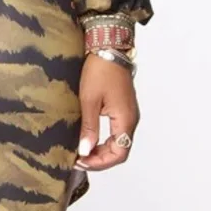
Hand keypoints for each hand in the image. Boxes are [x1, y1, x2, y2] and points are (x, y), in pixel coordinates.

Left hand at [74, 52, 139, 170]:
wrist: (109, 48)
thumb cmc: (100, 71)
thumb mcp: (89, 100)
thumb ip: (89, 128)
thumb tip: (85, 151)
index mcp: (125, 120)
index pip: (119, 154)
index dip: (100, 162)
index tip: (82, 161)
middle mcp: (131, 120)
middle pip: (120, 150)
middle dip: (100, 158)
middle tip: (79, 158)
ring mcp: (129, 113)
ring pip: (119, 142)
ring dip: (103, 149)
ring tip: (83, 150)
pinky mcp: (124, 107)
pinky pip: (117, 131)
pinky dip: (105, 139)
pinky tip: (91, 136)